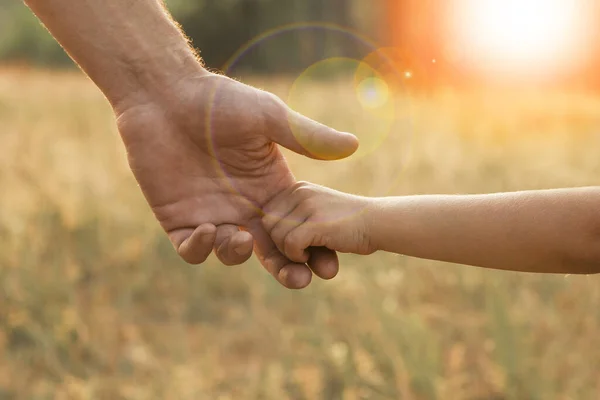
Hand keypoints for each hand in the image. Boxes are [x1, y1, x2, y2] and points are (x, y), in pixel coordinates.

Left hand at [115, 72, 358, 288]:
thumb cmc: (219, 101)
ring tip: (243, 240)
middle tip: (299, 280)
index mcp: (271, 187)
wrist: (165, 96)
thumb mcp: (269, 117)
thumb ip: (307, 137)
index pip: (300, 228)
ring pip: (232, 254)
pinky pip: (192, 249)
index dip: (316, 249)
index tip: (329, 266)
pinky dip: (201, 248)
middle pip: (272, 251)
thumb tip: (354, 144)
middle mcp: (245, 206)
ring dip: (239, 255)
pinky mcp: (178, 218)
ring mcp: (212, 214)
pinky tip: (208, 229)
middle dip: (287, 270)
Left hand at [262, 182, 376, 262]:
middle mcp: (299, 192)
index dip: (279, 235)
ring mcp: (307, 206)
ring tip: (310, 251)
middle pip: (268, 226)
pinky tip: (311, 255)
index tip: (299, 242)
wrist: (379, 222)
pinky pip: (290, 245)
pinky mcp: (315, 222)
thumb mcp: (318, 211)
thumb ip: (294, 218)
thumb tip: (267, 231)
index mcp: (297, 189)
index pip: (268, 216)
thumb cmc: (350, 223)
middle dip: (281, 244)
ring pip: (277, 236)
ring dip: (290, 252)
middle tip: (303, 249)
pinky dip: (297, 256)